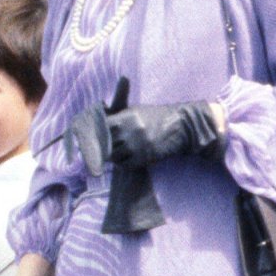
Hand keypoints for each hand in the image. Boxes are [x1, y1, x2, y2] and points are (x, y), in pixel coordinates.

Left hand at [105, 101, 225, 168]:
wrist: (180, 127)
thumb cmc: (157, 117)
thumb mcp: (136, 110)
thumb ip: (118, 116)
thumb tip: (100, 122)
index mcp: (125, 117)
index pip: (101, 129)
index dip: (97, 135)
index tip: (95, 139)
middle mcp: (128, 131)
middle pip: (106, 144)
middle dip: (104, 148)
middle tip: (103, 151)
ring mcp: (136, 145)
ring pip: (114, 156)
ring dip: (114, 158)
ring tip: (118, 155)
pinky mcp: (144, 157)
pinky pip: (125, 165)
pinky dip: (124, 164)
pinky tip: (128, 160)